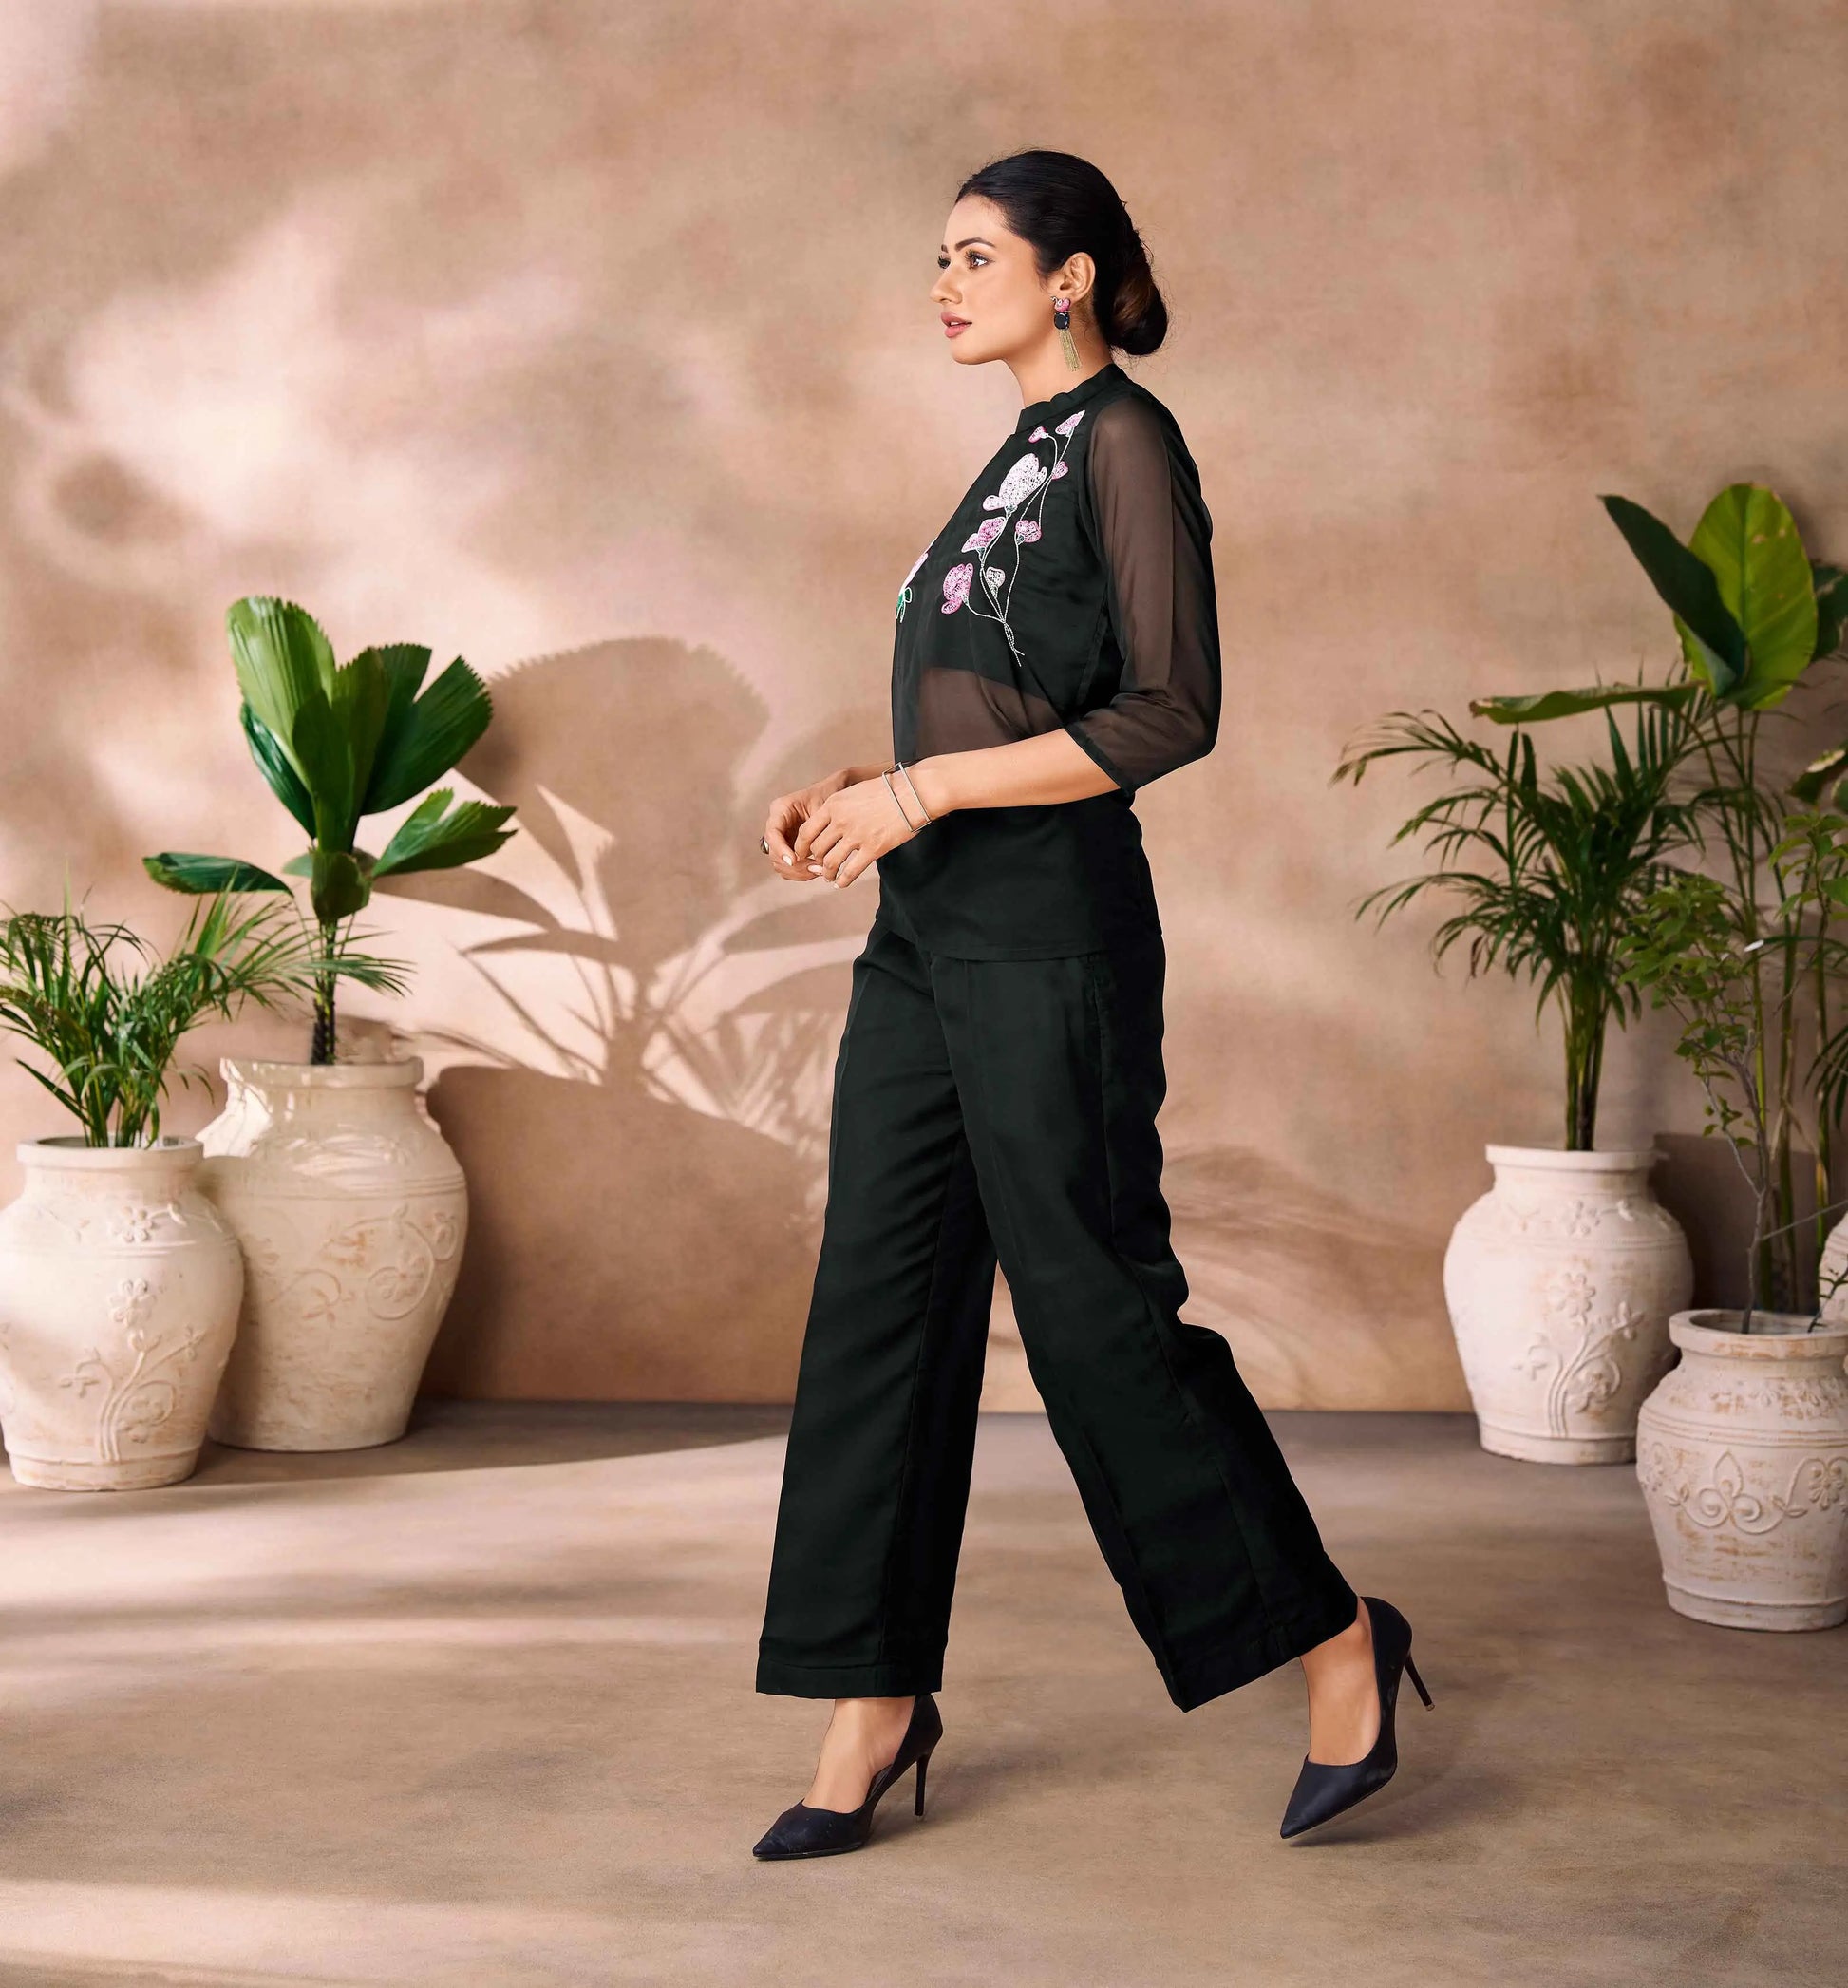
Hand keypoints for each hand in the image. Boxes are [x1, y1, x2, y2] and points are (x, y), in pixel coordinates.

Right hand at [762, 770, 859, 881]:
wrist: (834, 793)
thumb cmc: (828, 796)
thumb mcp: (823, 807)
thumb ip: (814, 829)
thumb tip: (807, 854)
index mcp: (781, 809)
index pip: (772, 833)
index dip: (780, 849)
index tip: (794, 861)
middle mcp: (777, 824)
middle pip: (773, 852)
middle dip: (792, 865)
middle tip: (815, 869)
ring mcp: (781, 838)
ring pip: (779, 863)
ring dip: (797, 872)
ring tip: (819, 871)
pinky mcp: (789, 848)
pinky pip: (788, 867)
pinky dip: (801, 873)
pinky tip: (817, 870)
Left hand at [792, 771, 923, 889]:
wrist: (912, 793)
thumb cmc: (887, 789)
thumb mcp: (855, 791)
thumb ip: (840, 807)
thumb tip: (831, 823)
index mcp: (834, 805)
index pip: (807, 831)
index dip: (801, 846)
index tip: (801, 852)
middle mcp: (841, 821)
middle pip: (817, 848)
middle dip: (815, 860)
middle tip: (818, 865)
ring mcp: (856, 836)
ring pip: (831, 862)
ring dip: (827, 872)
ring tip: (828, 876)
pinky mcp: (873, 849)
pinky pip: (851, 871)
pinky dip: (843, 880)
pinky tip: (840, 883)